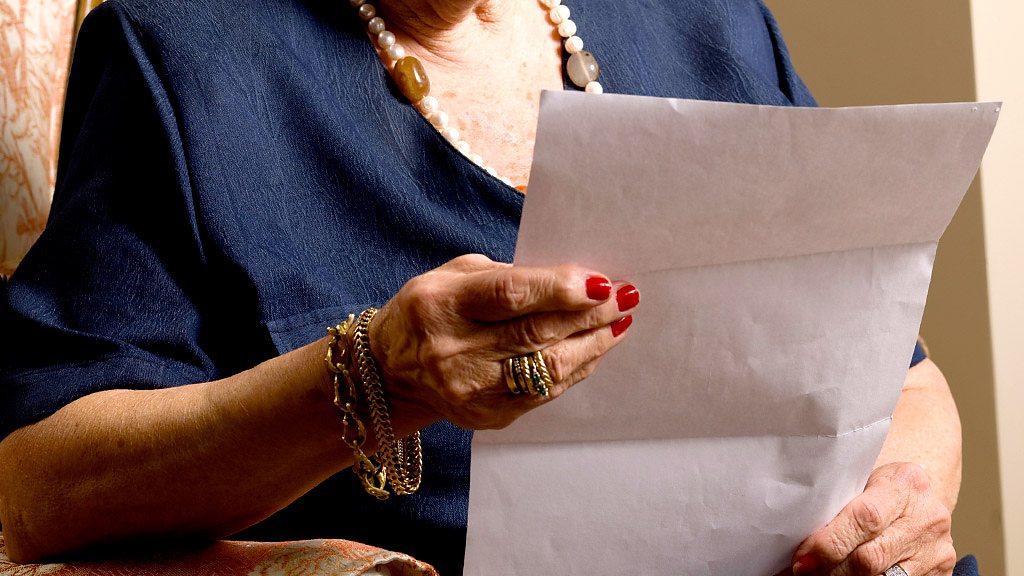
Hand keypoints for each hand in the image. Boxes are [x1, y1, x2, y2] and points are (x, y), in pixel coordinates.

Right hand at [369, 254, 637, 429]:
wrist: (392, 372)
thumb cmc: (430, 310)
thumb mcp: (453, 275)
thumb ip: (506, 275)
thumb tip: (569, 280)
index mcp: (440, 305)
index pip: (510, 296)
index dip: (560, 288)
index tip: (601, 281)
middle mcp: (452, 351)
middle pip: (536, 333)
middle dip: (590, 314)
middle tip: (625, 296)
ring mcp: (469, 390)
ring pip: (548, 369)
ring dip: (592, 344)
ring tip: (619, 322)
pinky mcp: (485, 415)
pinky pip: (544, 393)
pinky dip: (575, 369)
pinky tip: (593, 350)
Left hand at [792, 462, 955, 575]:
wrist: (921, 498)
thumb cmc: (881, 488)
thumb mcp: (864, 481)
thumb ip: (840, 503)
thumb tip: (794, 530)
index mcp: (905, 484)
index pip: (864, 518)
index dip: (829, 543)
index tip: (801, 557)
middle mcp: (927, 518)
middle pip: (871, 558)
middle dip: (831, 569)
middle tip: (803, 571)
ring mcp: (936, 550)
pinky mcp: (940, 574)